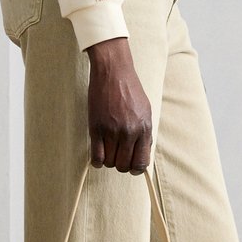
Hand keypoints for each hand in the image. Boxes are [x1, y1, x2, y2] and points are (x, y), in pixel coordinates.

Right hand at [85, 37, 152, 173]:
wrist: (113, 72)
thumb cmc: (130, 89)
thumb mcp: (145, 110)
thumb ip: (145, 132)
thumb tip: (143, 151)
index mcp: (144, 128)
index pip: (142, 162)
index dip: (136, 169)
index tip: (131, 166)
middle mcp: (129, 132)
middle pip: (124, 165)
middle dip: (121, 165)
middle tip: (117, 156)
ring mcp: (112, 131)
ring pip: (110, 162)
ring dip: (109, 161)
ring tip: (108, 151)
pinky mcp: (96, 128)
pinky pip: (97, 156)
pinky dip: (97, 161)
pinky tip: (98, 156)